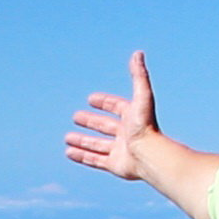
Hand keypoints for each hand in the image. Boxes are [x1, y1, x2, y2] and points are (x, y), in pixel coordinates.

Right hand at [64, 51, 168, 181]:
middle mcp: (126, 134)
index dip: (104, 102)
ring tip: (67, 138)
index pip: (117, 107)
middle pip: (105, 126)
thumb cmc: (146, 126)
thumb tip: (138, 53)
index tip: (90, 99)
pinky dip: (82, 157)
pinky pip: (95, 161)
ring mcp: (121, 150)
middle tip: (75, 117)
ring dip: (82, 141)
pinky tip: (69, 153)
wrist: (150, 156)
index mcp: (132, 117)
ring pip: (97, 145)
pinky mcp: (115, 165)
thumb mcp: (142, 96)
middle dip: (90, 122)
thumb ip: (139, 75)